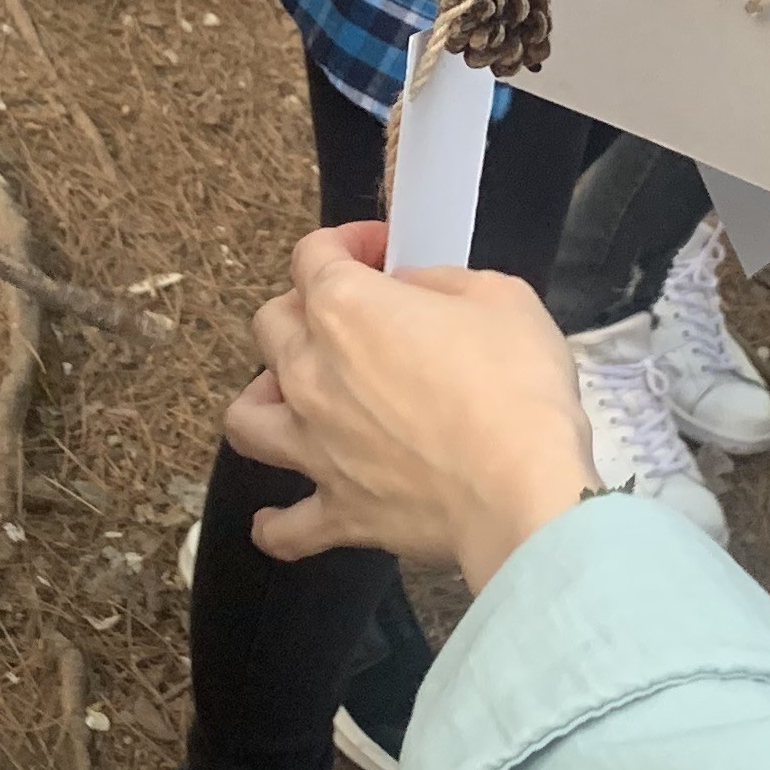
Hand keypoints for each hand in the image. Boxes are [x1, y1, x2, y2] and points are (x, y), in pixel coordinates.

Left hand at [223, 225, 598, 587]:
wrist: (522, 491)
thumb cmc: (518, 389)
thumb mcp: (500, 298)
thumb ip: (440, 282)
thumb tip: (411, 291)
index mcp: (345, 308)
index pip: (314, 254)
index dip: (347, 242)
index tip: (378, 251)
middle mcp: (311, 374)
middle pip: (271, 326)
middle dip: (305, 310)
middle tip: (349, 319)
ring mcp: (315, 446)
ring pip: (247, 418)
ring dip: (262, 401)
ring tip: (290, 401)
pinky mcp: (337, 510)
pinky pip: (284, 528)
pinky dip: (276, 525)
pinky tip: (278, 518)